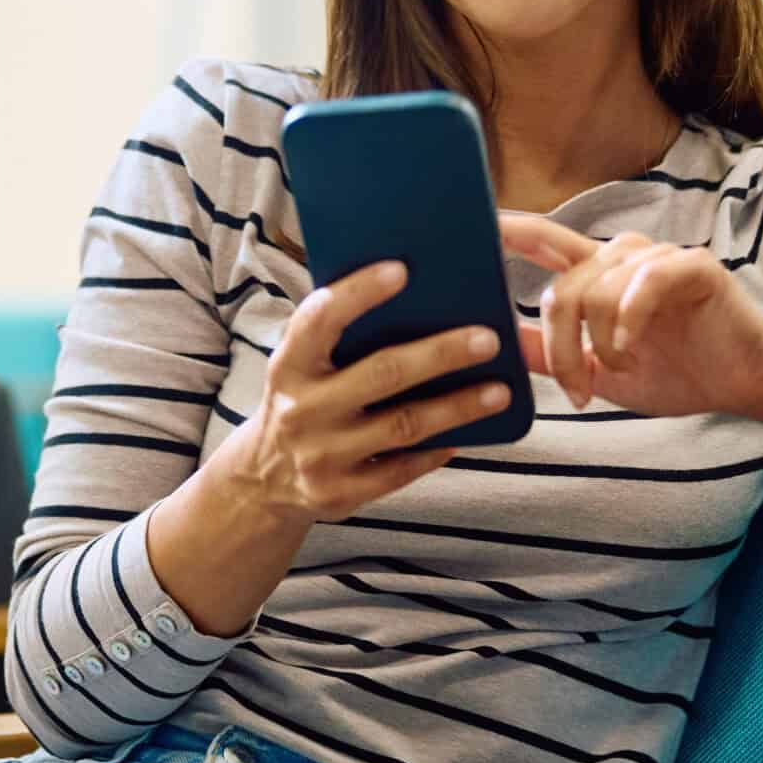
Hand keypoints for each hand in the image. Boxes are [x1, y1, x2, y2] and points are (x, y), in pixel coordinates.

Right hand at [209, 260, 515, 523]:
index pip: (320, 320)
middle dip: (439, 354)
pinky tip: (468, 433)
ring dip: (457, 407)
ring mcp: (321, 455)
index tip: (402, 270)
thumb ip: (336, 337)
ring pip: (403, 425)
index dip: (358, 293)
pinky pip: (401, 470)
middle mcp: (301, 408)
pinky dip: (437, 450)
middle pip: (382, 373)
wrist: (263, 478)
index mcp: (289, 364)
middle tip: (488, 338)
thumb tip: (413, 294)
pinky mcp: (340, 492)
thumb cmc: (300, 399)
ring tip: (499, 391)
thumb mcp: (299, 365)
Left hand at [496, 214, 762, 414]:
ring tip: (621, 370)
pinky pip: (641, 285)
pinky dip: (628, 324)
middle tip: (577, 390)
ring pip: (596, 291)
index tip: (473, 224)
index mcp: (597, 273)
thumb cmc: (672, 372)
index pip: (543, 240)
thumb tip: (493, 342)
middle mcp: (622, 255)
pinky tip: (631, 349)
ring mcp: (657, 256)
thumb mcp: (598, 369)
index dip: (509, 229)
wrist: (741, 383)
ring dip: (599, 345)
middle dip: (560, 346)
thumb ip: (547, 352)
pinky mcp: (691, 266)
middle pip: (562, 288)